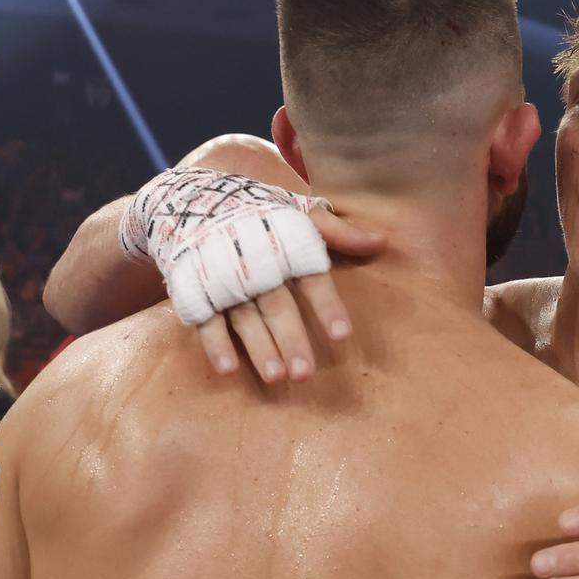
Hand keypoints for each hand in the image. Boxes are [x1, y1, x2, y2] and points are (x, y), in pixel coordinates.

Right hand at [198, 206, 385, 381]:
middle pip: (276, 306)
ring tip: (276, 377)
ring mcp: (225, 280)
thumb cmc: (263, 215)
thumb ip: (339, 232)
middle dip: (290, 339)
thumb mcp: (300, 216)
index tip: (342, 335)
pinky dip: (215, 344)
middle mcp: (256, 266)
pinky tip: (228, 369)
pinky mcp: (197, 290)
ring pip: (244, 317)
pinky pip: (205, 318)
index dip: (327, 306)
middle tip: (306, 374)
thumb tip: (382, 242)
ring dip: (259, 347)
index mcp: (285, 247)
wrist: (196, 201)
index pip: (311, 278)